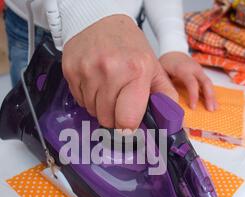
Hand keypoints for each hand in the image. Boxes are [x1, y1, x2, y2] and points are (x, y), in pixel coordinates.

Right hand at [62, 15, 177, 129]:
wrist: (99, 20)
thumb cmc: (129, 47)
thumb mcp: (154, 67)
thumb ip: (166, 96)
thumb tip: (173, 122)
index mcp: (136, 71)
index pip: (127, 121)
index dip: (129, 128)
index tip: (129, 125)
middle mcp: (110, 70)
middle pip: (107, 120)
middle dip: (114, 117)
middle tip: (119, 101)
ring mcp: (87, 70)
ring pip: (92, 111)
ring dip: (100, 107)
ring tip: (107, 88)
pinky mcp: (71, 71)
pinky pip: (79, 100)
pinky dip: (87, 97)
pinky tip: (94, 82)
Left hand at [160, 52, 216, 110]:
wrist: (173, 51)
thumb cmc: (166, 63)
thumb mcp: (162, 73)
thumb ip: (165, 84)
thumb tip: (163, 101)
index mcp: (183, 69)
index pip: (192, 83)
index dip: (194, 95)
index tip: (193, 107)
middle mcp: (194, 69)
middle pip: (205, 82)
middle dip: (209, 96)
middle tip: (210, 110)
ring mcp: (199, 71)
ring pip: (209, 84)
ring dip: (212, 96)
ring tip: (214, 109)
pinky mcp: (201, 74)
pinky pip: (207, 84)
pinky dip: (211, 94)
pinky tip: (213, 103)